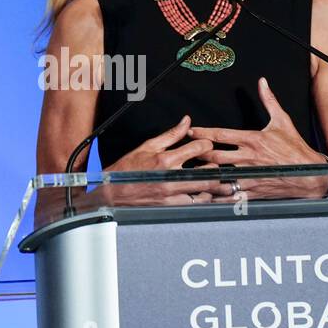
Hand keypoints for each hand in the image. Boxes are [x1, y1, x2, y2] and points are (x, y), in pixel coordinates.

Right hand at [100, 115, 231, 206]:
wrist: (112, 192)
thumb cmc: (127, 170)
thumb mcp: (148, 146)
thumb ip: (171, 135)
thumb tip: (186, 121)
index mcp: (166, 160)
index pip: (197, 148)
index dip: (206, 144)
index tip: (206, 145)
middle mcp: (170, 178)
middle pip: (207, 172)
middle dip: (216, 166)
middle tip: (216, 163)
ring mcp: (171, 195)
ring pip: (204, 192)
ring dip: (212, 185)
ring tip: (213, 179)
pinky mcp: (170, 207)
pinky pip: (194, 205)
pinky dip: (202, 199)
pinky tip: (203, 193)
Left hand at [188, 77, 327, 199]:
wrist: (311, 174)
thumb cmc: (295, 148)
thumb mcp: (283, 121)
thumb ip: (269, 101)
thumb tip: (263, 82)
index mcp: (253, 140)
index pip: (222, 135)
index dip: (203, 133)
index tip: (190, 131)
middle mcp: (249, 158)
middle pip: (215, 157)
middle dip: (198, 155)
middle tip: (184, 154)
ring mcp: (251, 175)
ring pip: (221, 177)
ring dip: (204, 177)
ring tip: (188, 176)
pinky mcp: (254, 190)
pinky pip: (232, 194)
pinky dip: (218, 196)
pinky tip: (206, 196)